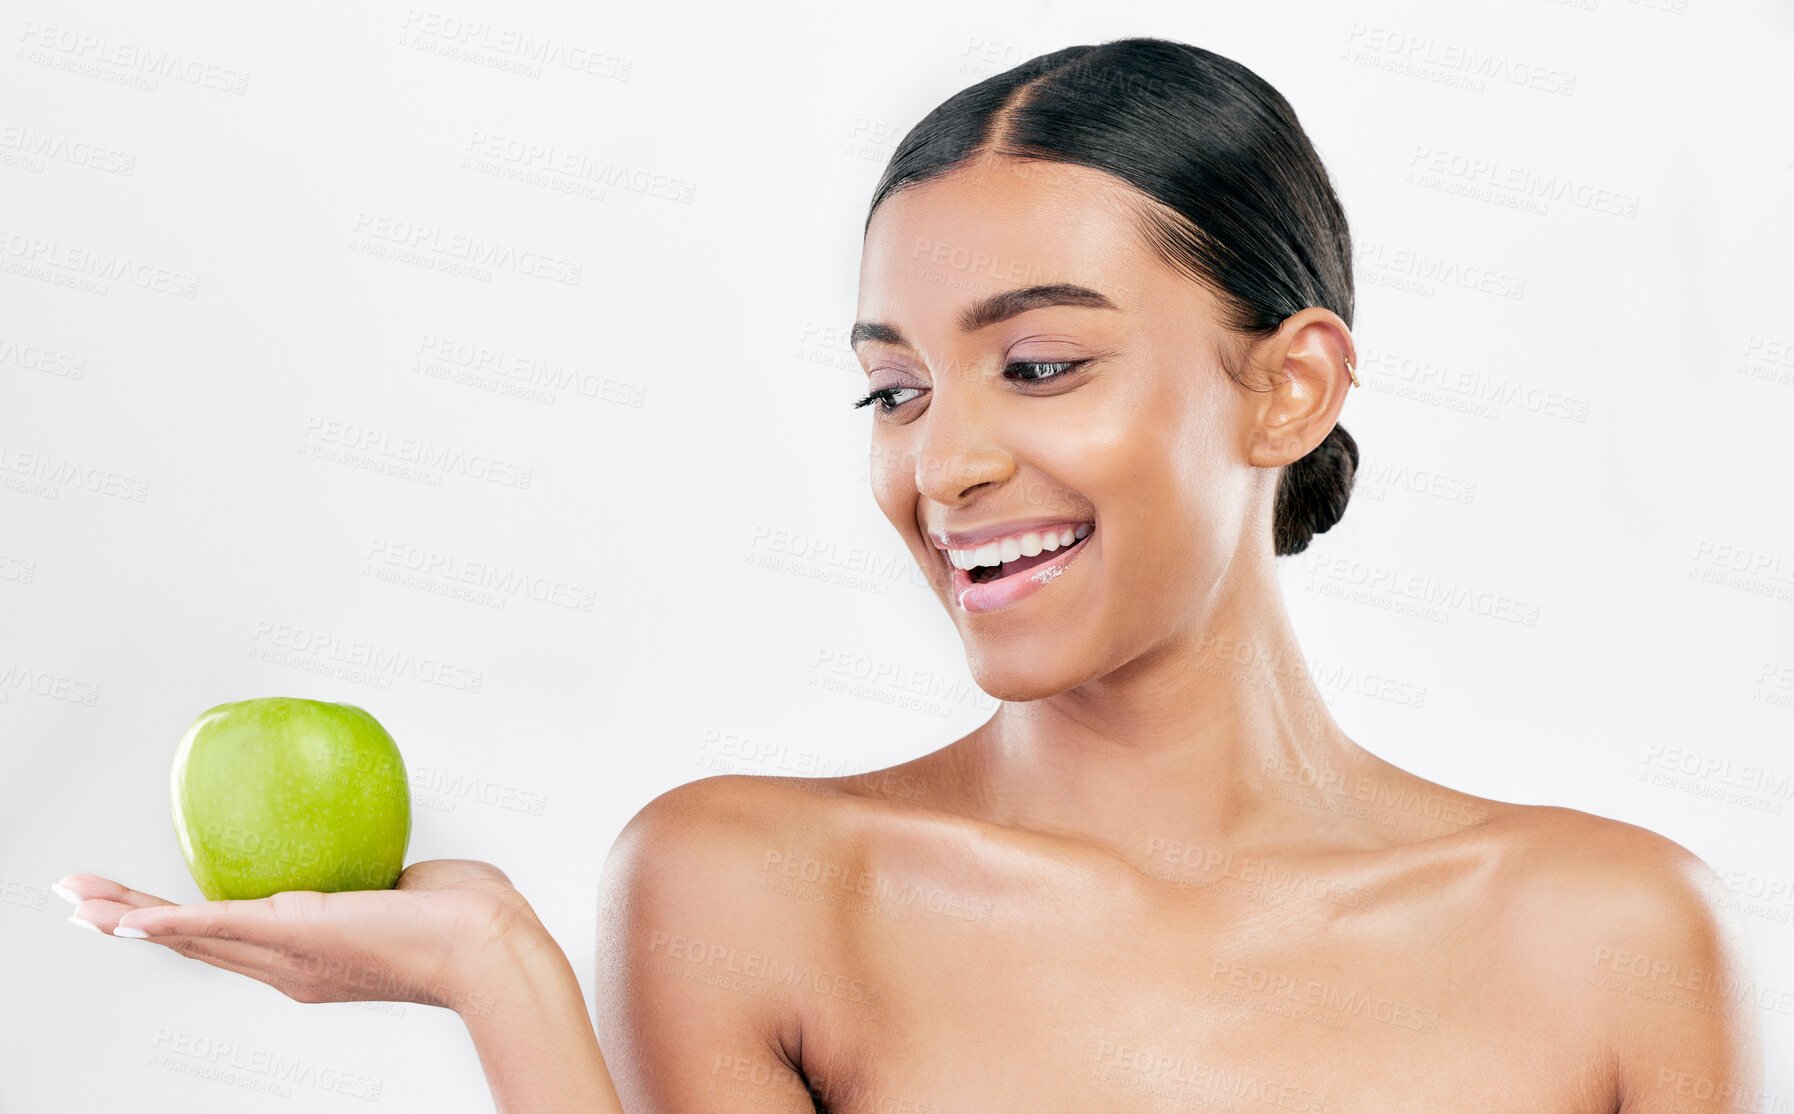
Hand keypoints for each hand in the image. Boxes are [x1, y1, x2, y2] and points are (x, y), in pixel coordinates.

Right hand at [56, 859, 543, 1018]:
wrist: (488, 944)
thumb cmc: (471, 917)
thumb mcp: (410, 891)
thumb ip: (387, 880)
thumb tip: (390, 863)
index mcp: (313, 957)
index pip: (236, 940)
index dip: (186, 927)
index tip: (146, 912)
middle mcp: (290, 967)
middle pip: (196, 943)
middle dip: (134, 924)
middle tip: (81, 905)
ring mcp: (289, 954)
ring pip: (192, 935)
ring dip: (130, 920)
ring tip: (81, 904)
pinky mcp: (294, 932)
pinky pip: (217, 924)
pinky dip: (167, 921)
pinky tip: (125, 917)